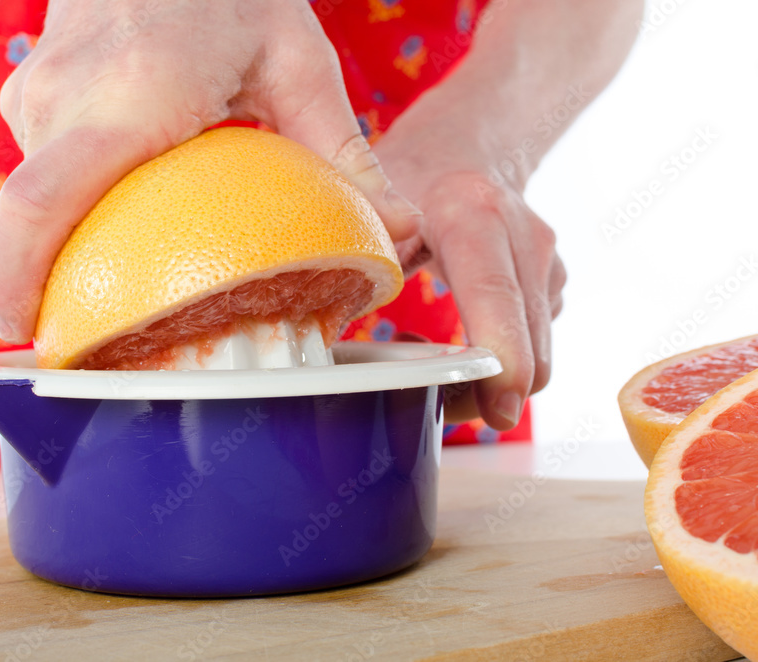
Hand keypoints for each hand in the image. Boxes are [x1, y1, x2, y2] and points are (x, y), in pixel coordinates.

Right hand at [0, 0, 422, 343]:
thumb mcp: (297, 62)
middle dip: (38, 285)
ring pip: (33, 198)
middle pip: (29, 218)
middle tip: (84, 335)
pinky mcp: (31, 90)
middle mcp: (65, 95)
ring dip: (61, 245)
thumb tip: (397, 229)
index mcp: (133, 95)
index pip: (43, 202)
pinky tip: (115, 218)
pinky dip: (68, 208)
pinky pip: (40, 169)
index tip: (25, 334)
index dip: (15, 280)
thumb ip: (343, 152)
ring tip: (110, 278)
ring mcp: (36, 90)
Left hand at [373, 118, 565, 430]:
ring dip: (484, 378)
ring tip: (421, 352)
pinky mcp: (552, 285)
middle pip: (529, 348)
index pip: (495, 298)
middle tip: (426, 397)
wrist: (472, 139)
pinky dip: (494, 358)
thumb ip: (354, 260)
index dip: (500, 360)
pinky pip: (532, 343)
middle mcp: (524, 239)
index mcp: (473, 215)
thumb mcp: (369, 203)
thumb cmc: (413, 172)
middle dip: (484, 393)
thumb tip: (320, 330)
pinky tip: (449, 338)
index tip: (496, 408)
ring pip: (535, 355)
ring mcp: (547, 264)